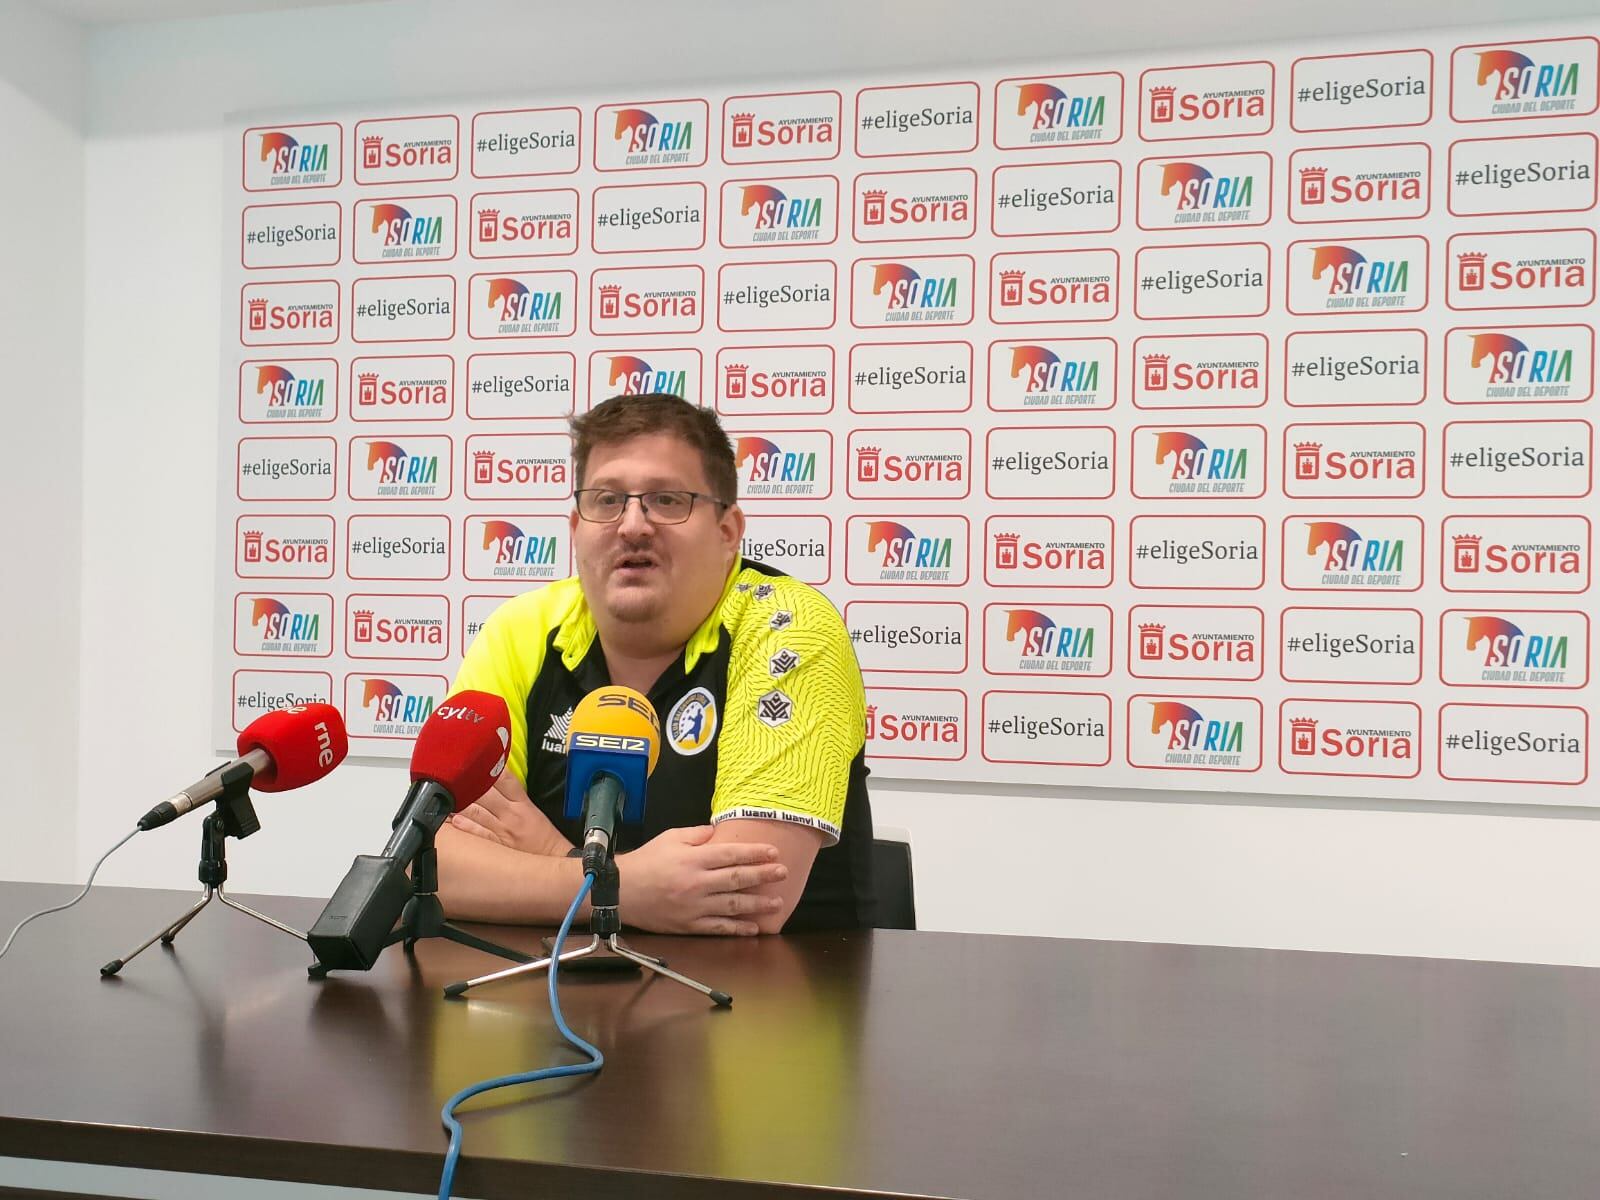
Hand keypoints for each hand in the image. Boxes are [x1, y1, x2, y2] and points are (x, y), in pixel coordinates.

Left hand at [449, 774, 568, 855]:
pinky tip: (452, 820)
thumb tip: (494, 781)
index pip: (506, 780)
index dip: (490, 768)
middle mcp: (511, 814)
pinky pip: (478, 832)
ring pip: (477, 812)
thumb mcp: (533, 809)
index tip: (475, 759)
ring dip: (459, 803)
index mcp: (522, 803)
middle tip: (451, 776)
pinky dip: (464, 826)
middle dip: (468, 784)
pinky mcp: (497, 845)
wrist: (553, 858)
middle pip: (486, 793)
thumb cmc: (543, 834)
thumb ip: (514, 795)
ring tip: (446, 796)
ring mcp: (503, 830)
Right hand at [617, 825, 787, 935]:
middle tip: (783, 873)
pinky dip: (738, 928)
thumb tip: (720, 832)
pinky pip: (719, 927)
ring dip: (758, 903)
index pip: (731, 854)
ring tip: (777, 901)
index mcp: (693, 859)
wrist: (620, 891)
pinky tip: (754, 927)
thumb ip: (698, 834)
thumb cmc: (646, 861)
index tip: (773, 852)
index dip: (754, 853)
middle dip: (763, 875)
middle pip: (737, 878)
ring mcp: (694, 906)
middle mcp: (697, 883)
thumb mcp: (670, 838)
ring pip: (733, 905)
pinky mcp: (689, 925)